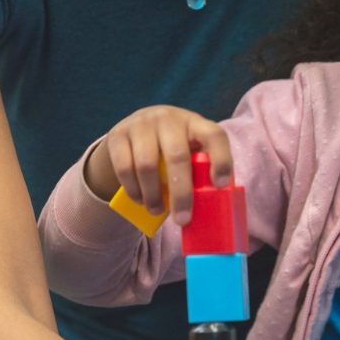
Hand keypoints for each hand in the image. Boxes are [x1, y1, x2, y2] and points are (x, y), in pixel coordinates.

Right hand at [84, 106, 232, 223]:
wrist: (134, 129)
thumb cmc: (170, 148)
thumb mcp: (187, 150)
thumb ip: (198, 169)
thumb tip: (209, 207)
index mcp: (194, 123)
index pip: (214, 135)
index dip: (221, 160)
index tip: (220, 185)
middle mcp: (168, 118)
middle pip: (178, 156)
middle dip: (181, 193)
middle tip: (182, 220)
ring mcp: (141, 124)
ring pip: (147, 165)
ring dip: (153, 195)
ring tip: (157, 211)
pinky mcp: (118, 134)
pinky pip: (124, 167)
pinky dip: (133, 189)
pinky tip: (140, 200)